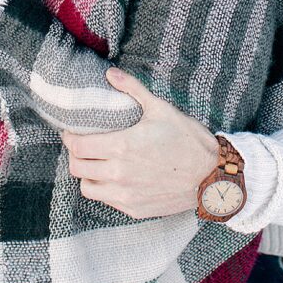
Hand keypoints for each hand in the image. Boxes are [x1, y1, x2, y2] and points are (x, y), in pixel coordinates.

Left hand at [61, 69, 219, 218]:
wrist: (212, 176)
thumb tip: (110, 73)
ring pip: (87, 188)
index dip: (70, 138)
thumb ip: (132, 90)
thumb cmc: (188, 140)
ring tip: (96, 163)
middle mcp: (119, 174)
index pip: (77, 147)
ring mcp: (126, 195)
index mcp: (122, 147)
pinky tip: (114, 177)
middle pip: (77, 167)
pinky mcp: (134, 209)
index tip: (73, 132)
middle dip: (75, 154)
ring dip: (87, 174)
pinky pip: (106, 200)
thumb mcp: (161, 108)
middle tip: (83, 145)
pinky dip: (104, 189)